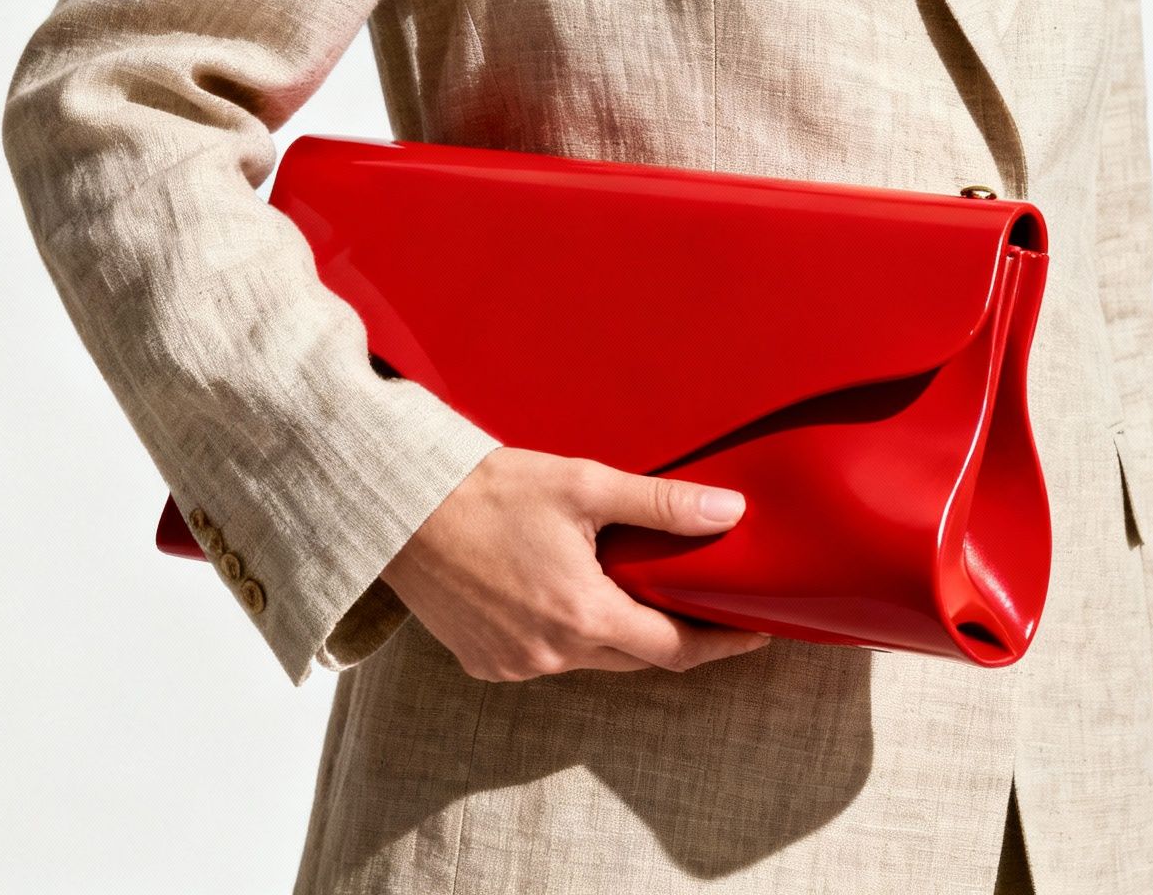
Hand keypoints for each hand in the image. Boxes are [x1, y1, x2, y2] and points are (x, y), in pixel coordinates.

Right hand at [381, 446, 771, 680]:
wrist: (397, 510)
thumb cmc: (488, 490)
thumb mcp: (583, 486)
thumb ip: (662, 505)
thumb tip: (731, 512)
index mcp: (584, 616)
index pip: (676, 649)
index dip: (722, 644)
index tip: (756, 634)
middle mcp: (551, 655)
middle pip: (635, 656)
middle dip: (670, 632)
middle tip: (698, 600)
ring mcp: (514, 665)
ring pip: (589, 658)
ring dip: (612, 630)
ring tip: (626, 586)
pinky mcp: (483, 663)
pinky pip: (544, 658)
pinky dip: (565, 634)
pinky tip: (561, 594)